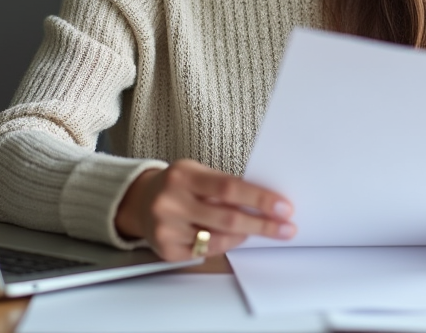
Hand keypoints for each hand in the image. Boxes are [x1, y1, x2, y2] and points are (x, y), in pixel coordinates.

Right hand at [114, 159, 295, 260]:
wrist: (140, 201)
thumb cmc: (177, 185)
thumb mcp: (198, 173)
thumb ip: (225, 186)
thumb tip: (265, 203)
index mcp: (183, 175)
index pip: (229, 187)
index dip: (259, 199)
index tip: (283, 208)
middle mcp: (171, 202)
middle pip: (228, 218)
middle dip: (262, 224)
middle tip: (285, 228)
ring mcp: (166, 228)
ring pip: (219, 239)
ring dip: (243, 234)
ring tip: (255, 228)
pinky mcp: (166, 250)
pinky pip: (206, 252)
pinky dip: (225, 244)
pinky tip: (230, 236)